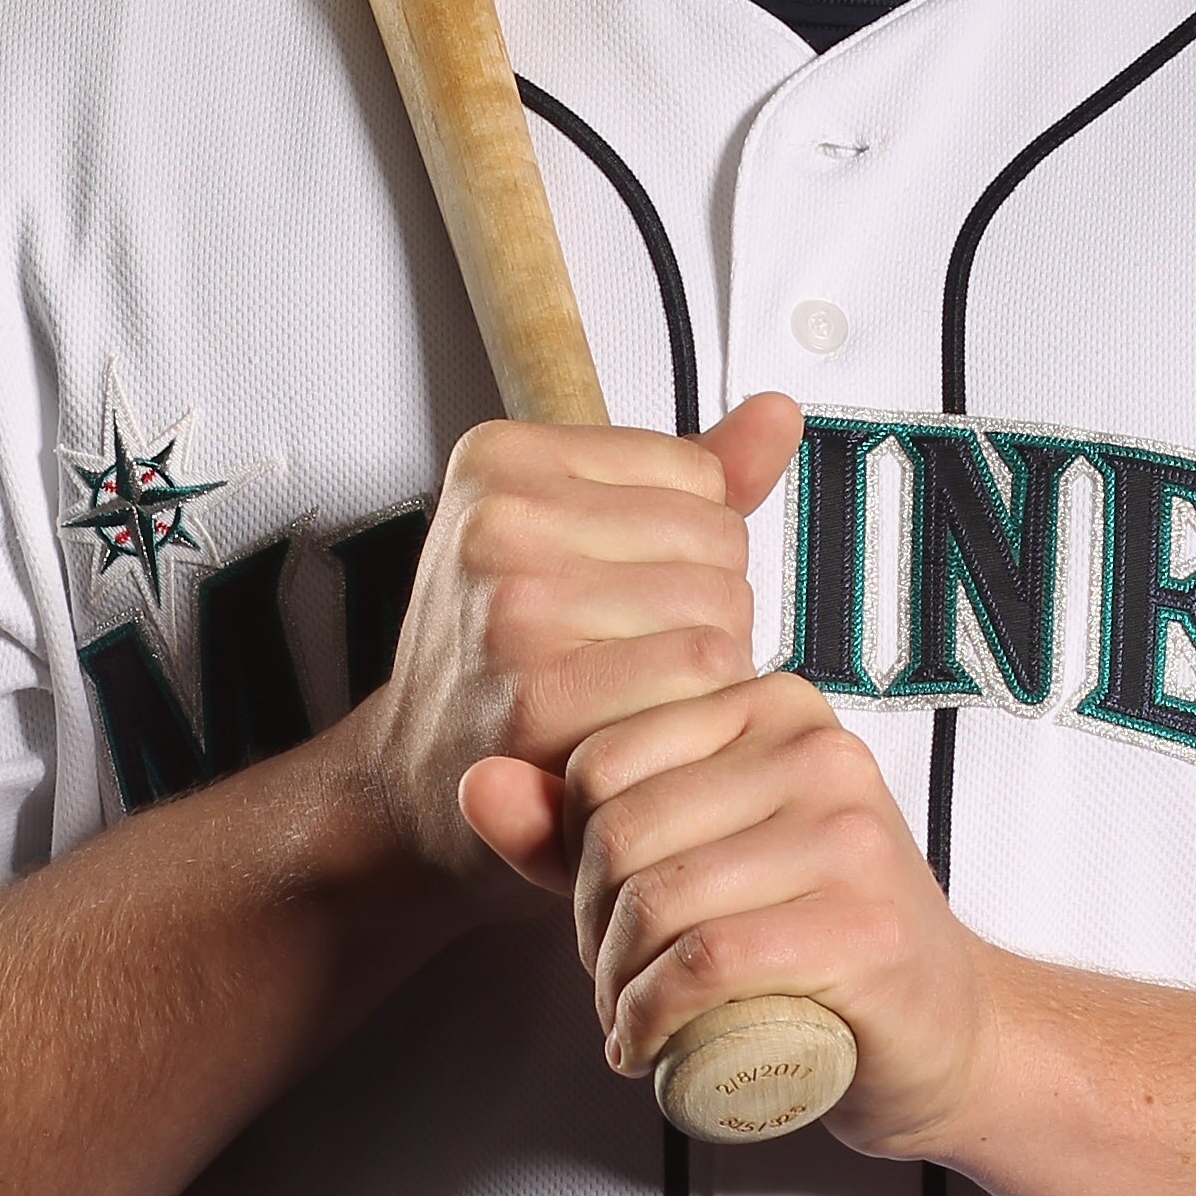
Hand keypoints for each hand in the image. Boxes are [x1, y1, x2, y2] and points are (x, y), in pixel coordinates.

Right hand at [362, 390, 805, 897]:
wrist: (418, 780)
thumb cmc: (504, 657)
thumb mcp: (574, 536)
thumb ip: (687, 475)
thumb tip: (777, 414)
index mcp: (501, 458)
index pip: (698, 474)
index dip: (692, 545)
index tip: (621, 587)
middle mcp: (499, 520)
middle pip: (718, 541)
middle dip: (705, 607)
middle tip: (630, 652)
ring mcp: (515, 605)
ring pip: (721, 608)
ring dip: (709, 666)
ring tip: (636, 689)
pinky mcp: (542, 693)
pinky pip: (702, 671)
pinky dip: (698, 709)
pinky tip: (644, 723)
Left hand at [465, 652, 1006, 1161]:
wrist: (945, 1033)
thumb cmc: (809, 943)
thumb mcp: (688, 864)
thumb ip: (575, 826)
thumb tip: (472, 782)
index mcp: (772, 707)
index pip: (600, 762)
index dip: (570, 858)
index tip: (599, 922)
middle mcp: (819, 751)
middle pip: (621, 834)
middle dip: (587, 931)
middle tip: (612, 986)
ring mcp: (851, 835)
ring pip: (658, 900)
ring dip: (613, 985)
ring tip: (628, 1019)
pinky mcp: (864, 926)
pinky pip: (706, 961)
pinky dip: (651, 1016)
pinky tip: (645, 1046)